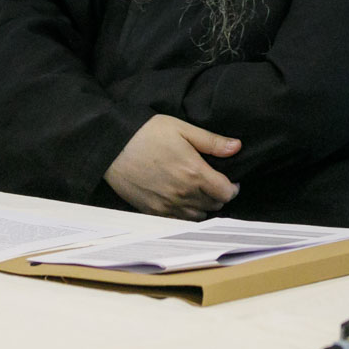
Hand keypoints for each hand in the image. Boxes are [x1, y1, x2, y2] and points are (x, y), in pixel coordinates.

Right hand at [103, 115, 240, 219]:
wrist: (112, 147)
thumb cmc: (147, 133)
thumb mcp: (182, 129)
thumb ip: (212, 141)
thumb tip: (237, 147)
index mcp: (194, 173)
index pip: (226, 193)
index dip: (233, 187)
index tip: (230, 180)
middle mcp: (183, 194)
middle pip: (214, 205)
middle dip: (219, 195)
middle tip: (214, 183)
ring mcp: (167, 206)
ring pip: (198, 216)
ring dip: (203, 206)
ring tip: (198, 191)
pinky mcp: (152, 211)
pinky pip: (178, 220)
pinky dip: (185, 213)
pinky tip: (181, 200)